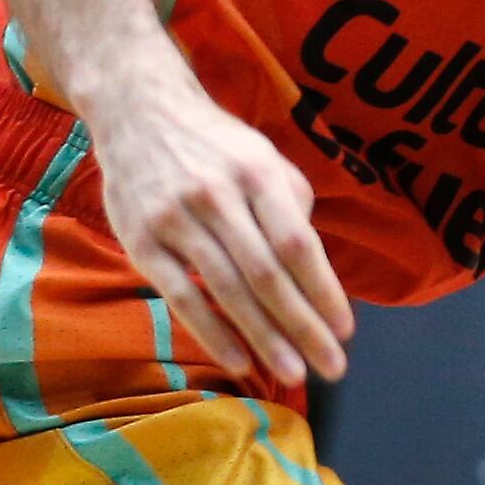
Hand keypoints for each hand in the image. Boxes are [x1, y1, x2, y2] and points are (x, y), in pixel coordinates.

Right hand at [89, 78, 352, 385]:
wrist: (139, 111)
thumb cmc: (216, 145)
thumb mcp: (263, 156)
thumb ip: (292, 204)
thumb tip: (314, 266)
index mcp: (258, 173)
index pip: (298, 243)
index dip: (324, 290)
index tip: (345, 329)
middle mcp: (219, 195)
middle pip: (268, 274)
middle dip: (303, 326)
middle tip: (332, 366)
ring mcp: (176, 219)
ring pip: (227, 289)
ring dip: (264, 338)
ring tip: (292, 373)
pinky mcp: (140, 240)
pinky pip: (180, 295)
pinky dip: (211, 332)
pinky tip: (238, 361)